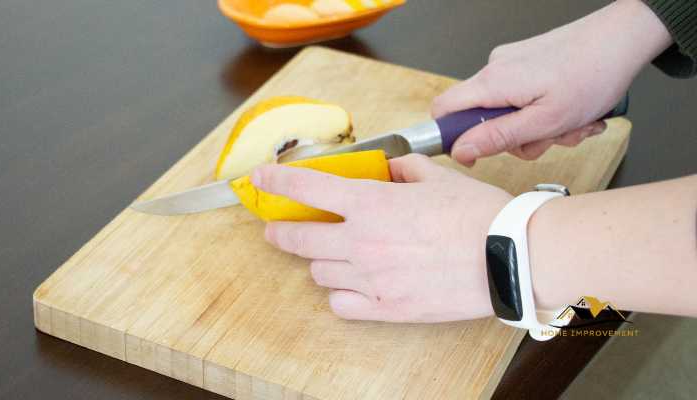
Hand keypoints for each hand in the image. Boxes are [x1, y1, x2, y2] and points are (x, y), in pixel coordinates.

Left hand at [251, 154, 511, 322]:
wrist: (508, 255)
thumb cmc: (477, 214)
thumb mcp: (436, 178)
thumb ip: (403, 170)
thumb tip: (389, 170)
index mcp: (370, 203)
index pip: (307, 188)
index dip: (277, 182)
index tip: (260, 180)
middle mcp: (362, 241)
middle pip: (299, 239)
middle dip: (280, 232)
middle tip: (276, 230)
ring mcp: (371, 277)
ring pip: (318, 273)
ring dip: (319, 262)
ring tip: (333, 255)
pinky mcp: (386, 307)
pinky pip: (341, 304)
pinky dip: (339, 294)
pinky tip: (351, 285)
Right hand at [432, 0, 670, 165]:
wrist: (623, 39)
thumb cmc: (593, 74)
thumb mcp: (545, 121)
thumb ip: (498, 137)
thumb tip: (461, 150)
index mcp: (493, 83)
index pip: (443, 111)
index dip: (451, 138)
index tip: (475, 156)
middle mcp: (495, 69)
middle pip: (480, 118)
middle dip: (515, 138)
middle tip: (547, 139)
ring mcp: (510, 64)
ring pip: (507, 112)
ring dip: (537, 128)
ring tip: (569, 123)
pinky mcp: (525, 62)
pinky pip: (521, 98)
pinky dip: (543, 111)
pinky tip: (569, 109)